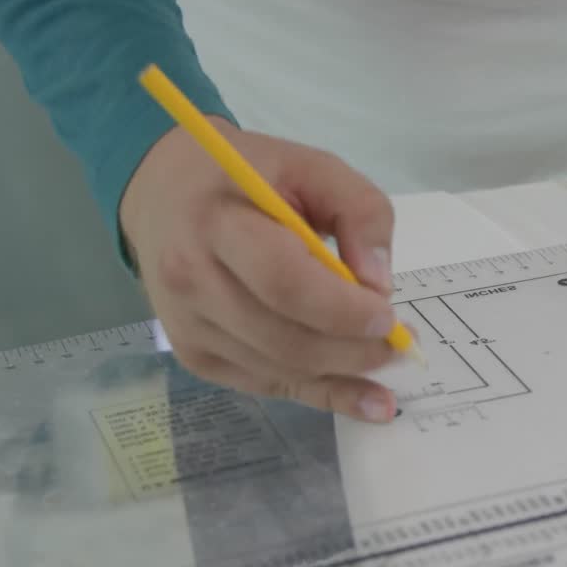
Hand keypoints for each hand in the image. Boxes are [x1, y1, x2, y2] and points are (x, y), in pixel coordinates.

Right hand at [120, 117, 400, 422]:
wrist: (164, 194)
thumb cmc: (248, 176)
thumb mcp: (312, 166)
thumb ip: (360, 211)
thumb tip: (379, 284)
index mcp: (217, 224)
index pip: (283, 282)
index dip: (342, 309)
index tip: (389, 315)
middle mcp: (192, 282)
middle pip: (284, 337)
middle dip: (353, 349)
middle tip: (401, 343)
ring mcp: (188, 326)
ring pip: (280, 368)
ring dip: (344, 373)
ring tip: (389, 360)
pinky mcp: (194, 356)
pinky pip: (268, 384)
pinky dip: (323, 393)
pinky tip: (368, 399)